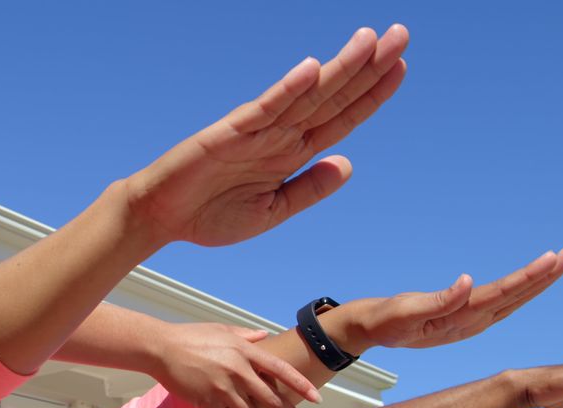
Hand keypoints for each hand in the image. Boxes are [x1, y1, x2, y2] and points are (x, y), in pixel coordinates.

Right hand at [124, 25, 408, 247]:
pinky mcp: (231, 131)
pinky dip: (288, 89)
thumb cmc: (209, 214)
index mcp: (291, 154)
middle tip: (401, 34)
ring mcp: (258, 130)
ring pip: (307, 95)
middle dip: (368, 67)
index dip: (371, 95)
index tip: (399, 68)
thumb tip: (348, 165)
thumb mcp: (271, 212)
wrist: (161, 217)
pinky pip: (265, 108)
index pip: (341, 119)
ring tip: (371, 39)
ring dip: (340, 68)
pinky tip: (312, 69)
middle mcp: (280, 135)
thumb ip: (307, 189)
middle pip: (333, 97)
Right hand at [153, 323, 319, 407]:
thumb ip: (245, 335)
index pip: (280, 370)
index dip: (300, 385)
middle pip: (270, 399)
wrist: (161, 347)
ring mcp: (221, 387)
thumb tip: (263, 335)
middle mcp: (236, 370)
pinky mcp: (205, 400)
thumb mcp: (221, 329)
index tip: (316, 399)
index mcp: (244, 351)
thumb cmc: (191, 335)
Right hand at [347, 246, 562, 349]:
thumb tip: (467, 282)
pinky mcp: (465, 318)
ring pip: (513, 300)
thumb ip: (437, 301)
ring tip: (560, 260)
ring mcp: (470, 322)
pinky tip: (532, 279)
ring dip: (538, 281)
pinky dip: (520, 288)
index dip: (528, 276)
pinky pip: (501, 302)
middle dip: (546, 275)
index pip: (502, 294)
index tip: (553, 259)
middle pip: (517, 297)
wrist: (369, 331)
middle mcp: (472, 323)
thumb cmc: (383, 320)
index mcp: (460, 319)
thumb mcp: (405, 311)